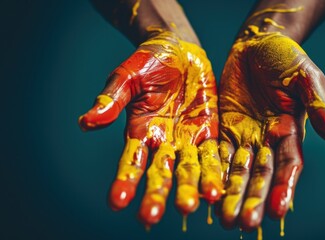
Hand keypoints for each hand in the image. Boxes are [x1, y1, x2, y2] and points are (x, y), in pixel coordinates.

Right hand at [79, 30, 222, 226]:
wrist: (179, 50)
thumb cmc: (147, 62)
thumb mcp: (126, 77)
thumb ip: (111, 100)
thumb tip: (86, 122)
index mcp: (139, 132)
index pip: (130, 161)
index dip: (124, 180)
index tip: (117, 202)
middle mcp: (163, 142)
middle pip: (159, 173)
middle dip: (156, 194)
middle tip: (151, 217)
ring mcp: (187, 140)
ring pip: (188, 169)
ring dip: (189, 188)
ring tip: (191, 206)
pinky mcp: (209, 132)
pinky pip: (213, 154)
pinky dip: (215, 171)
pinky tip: (218, 190)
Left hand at [218, 31, 324, 229]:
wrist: (255, 44)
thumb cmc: (285, 57)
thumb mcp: (305, 77)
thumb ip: (318, 107)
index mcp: (290, 131)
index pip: (288, 166)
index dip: (283, 187)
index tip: (278, 210)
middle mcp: (266, 140)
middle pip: (260, 175)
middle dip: (253, 199)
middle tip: (245, 224)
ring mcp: (243, 136)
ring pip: (236, 170)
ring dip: (230, 194)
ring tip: (223, 219)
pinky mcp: (222, 128)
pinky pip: (215, 153)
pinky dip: (211, 172)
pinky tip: (205, 191)